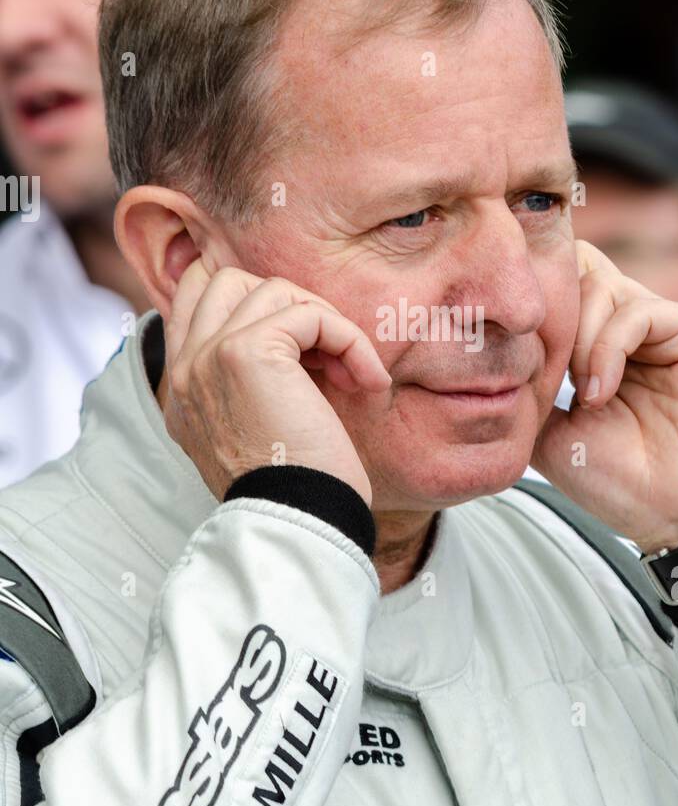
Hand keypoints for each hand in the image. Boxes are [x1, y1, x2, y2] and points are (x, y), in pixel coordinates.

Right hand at [163, 260, 390, 504]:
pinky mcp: (245, 353)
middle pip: (229, 280)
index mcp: (184, 391)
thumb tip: (297, 340)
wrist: (298, 525)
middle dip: (289, 305)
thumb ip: (253, 385)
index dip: (252, 300)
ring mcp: (208, 357)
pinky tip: (366, 381)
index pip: (196, 299)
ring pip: (274, 291)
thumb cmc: (299, 491)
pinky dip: (349, 340)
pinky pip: (309, 315)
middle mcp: (185, 370)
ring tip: (351, 375)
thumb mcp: (263, 432)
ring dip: (327, 325)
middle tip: (327, 355)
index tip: (306, 341)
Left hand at [531, 241, 677, 553]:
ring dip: (578, 343)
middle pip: (574, 267)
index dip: (527, 306)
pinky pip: (636, 310)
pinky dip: (606, 350)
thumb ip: (524, 381)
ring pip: (599, 286)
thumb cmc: (616, 479)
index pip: (557, 281)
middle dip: (552, 319)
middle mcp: (629, 321)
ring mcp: (664, 322)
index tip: (509, 354)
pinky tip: (601, 393)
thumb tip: (485, 347)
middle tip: (549, 377)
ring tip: (584, 398)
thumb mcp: (544, 429)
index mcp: (596, 338)